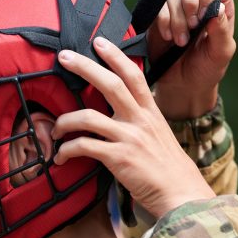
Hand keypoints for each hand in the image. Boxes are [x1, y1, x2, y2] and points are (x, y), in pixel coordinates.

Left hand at [53, 38, 216, 218]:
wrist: (181, 194)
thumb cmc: (170, 170)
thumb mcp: (161, 137)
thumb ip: (142, 122)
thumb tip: (121, 116)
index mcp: (151, 113)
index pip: (134, 75)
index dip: (116, 56)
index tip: (99, 42)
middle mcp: (140, 120)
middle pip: (110, 84)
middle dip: (84, 67)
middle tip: (64, 57)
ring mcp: (129, 138)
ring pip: (88, 116)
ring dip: (65, 120)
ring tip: (56, 128)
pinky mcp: (118, 158)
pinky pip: (84, 146)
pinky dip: (67, 150)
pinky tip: (61, 156)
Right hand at [147, 0, 235, 119]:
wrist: (183, 85)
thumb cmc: (207, 69)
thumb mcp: (221, 53)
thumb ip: (222, 30)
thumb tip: (218, 8)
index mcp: (219, 4)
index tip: (204, 14)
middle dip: (190, 0)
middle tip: (193, 26)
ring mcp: (177, 6)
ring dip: (177, 17)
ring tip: (181, 41)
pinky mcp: (160, 15)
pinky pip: (159, 6)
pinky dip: (164, 21)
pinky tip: (170, 38)